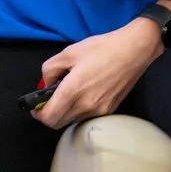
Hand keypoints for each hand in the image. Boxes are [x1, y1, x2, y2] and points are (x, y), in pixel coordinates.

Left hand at [33, 19, 164, 129]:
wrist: (134, 50)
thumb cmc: (101, 48)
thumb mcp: (68, 53)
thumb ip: (50, 70)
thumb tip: (47, 84)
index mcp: (73, 92)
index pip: (49, 118)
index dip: (38, 114)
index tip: (36, 106)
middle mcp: (86, 106)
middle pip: (59, 123)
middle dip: (49, 114)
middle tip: (49, 99)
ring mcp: (100, 110)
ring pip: (73, 120)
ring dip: (64, 112)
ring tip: (68, 92)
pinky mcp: (110, 110)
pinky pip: (87, 116)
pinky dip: (78, 110)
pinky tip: (82, 93)